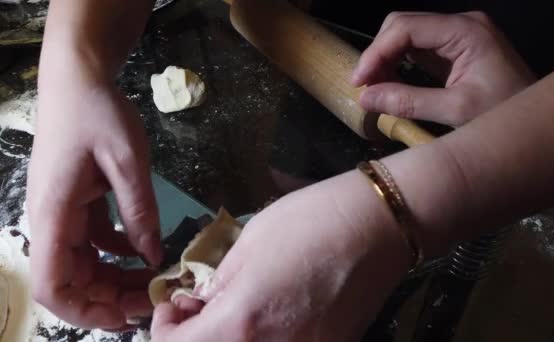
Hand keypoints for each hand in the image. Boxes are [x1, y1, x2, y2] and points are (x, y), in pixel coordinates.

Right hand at [26, 74, 161, 328]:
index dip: (81, 311)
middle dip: (108, 297)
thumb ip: (139, 212)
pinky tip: (143, 249)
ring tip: (153, 281)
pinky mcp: (75, 202)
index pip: (50, 283)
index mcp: (53, 214)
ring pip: (82, 262)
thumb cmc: (98, 113)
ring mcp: (61, 211)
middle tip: (152, 299)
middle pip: (70, 279)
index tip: (122, 318)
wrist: (79, 79)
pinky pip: (92, 240)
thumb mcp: (127, 162)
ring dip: (114, 277)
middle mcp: (50, 219)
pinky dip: (116, 250)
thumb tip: (153, 257)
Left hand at [151, 171, 410, 340]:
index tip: (177, 304)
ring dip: (228, 340)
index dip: (165, 329)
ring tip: (238, 311)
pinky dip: (263, 340)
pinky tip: (272, 316)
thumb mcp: (248, 243)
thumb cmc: (309, 223)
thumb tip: (200, 307)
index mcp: (241, 324)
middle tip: (201, 309)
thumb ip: (217, 285)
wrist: (378, 228)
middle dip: (195, 338)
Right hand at [352, 11, 535, 125]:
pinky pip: (419, 48)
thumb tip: (366, 98)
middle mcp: (462, 25)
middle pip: (403, 25)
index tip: (359, 81)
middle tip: (366, 87)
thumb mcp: (455, 111)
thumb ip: (408, 102)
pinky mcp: (457, 49)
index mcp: (466, 31)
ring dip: (387, 59)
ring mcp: (460, 35)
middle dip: (379, 53)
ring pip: (408, 35)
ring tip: (377, 89)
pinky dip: (400, 64)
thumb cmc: (507, 116)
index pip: (406, 28)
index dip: (376, 52)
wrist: (541, 124)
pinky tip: (392, 84)